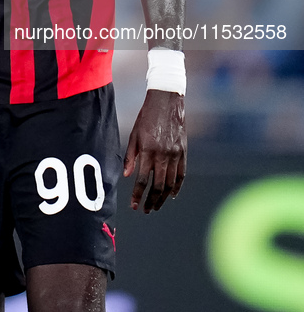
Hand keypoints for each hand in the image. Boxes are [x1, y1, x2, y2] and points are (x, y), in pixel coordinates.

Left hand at [123, 89, 185, 212]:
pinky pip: (182, 174)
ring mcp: (175, 154)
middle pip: (158, 186)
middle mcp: (162, 155)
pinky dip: (177, 187)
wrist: (167, 101)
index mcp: (147, 151)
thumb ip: (130, 156)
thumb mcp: (134, 134)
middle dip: (151, 201)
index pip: (141, 180)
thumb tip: (126, 176)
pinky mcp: (184, 152)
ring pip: (171, 183)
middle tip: (146, 210)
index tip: (134, 206)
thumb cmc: (147, 117)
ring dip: (163, 198)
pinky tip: (171, 195)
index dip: (137, 195)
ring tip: (156, 205)